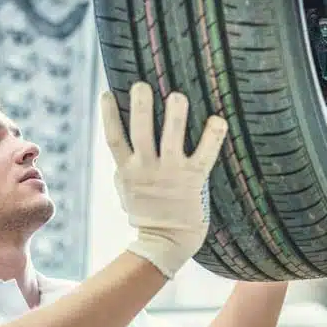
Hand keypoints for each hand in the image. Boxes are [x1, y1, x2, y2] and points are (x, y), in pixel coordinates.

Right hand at [100, 82, 227, 277]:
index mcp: (128, 170)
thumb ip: (123, 168)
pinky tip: (218, 119)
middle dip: (140, 106)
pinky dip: (213, 136)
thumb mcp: (127, 191)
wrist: (167, 242)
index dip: (109, 115)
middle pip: (140, 132)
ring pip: (171, 139)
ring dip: (175, 116)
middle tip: (142, 84)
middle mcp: (147, 169)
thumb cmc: (147, 213)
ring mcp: (171, 174)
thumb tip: (119, 143)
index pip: (114, 138)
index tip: (108, 93)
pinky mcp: (195, 178)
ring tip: (177, 96)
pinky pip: (206, 154)